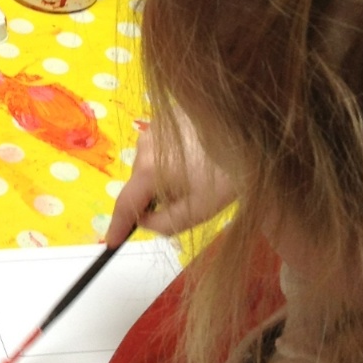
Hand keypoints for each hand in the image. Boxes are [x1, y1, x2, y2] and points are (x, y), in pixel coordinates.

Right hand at [106, 119, 235, 247]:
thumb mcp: (197, 212)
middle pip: (139, 184)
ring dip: (163, 178)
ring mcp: (154, 130)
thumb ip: (162, 224)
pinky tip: (196, 159)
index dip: (117, 226)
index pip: (125, 204)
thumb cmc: (227, 177)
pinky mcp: (167, 119)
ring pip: (149, 165)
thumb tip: (143, 221)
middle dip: (154, 198)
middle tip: (187, 201)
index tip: (111, 242)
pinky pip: (159, 149)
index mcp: (149, 171)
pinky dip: (169, 160)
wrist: (250, 135)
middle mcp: (144, 147)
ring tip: (197, 178)